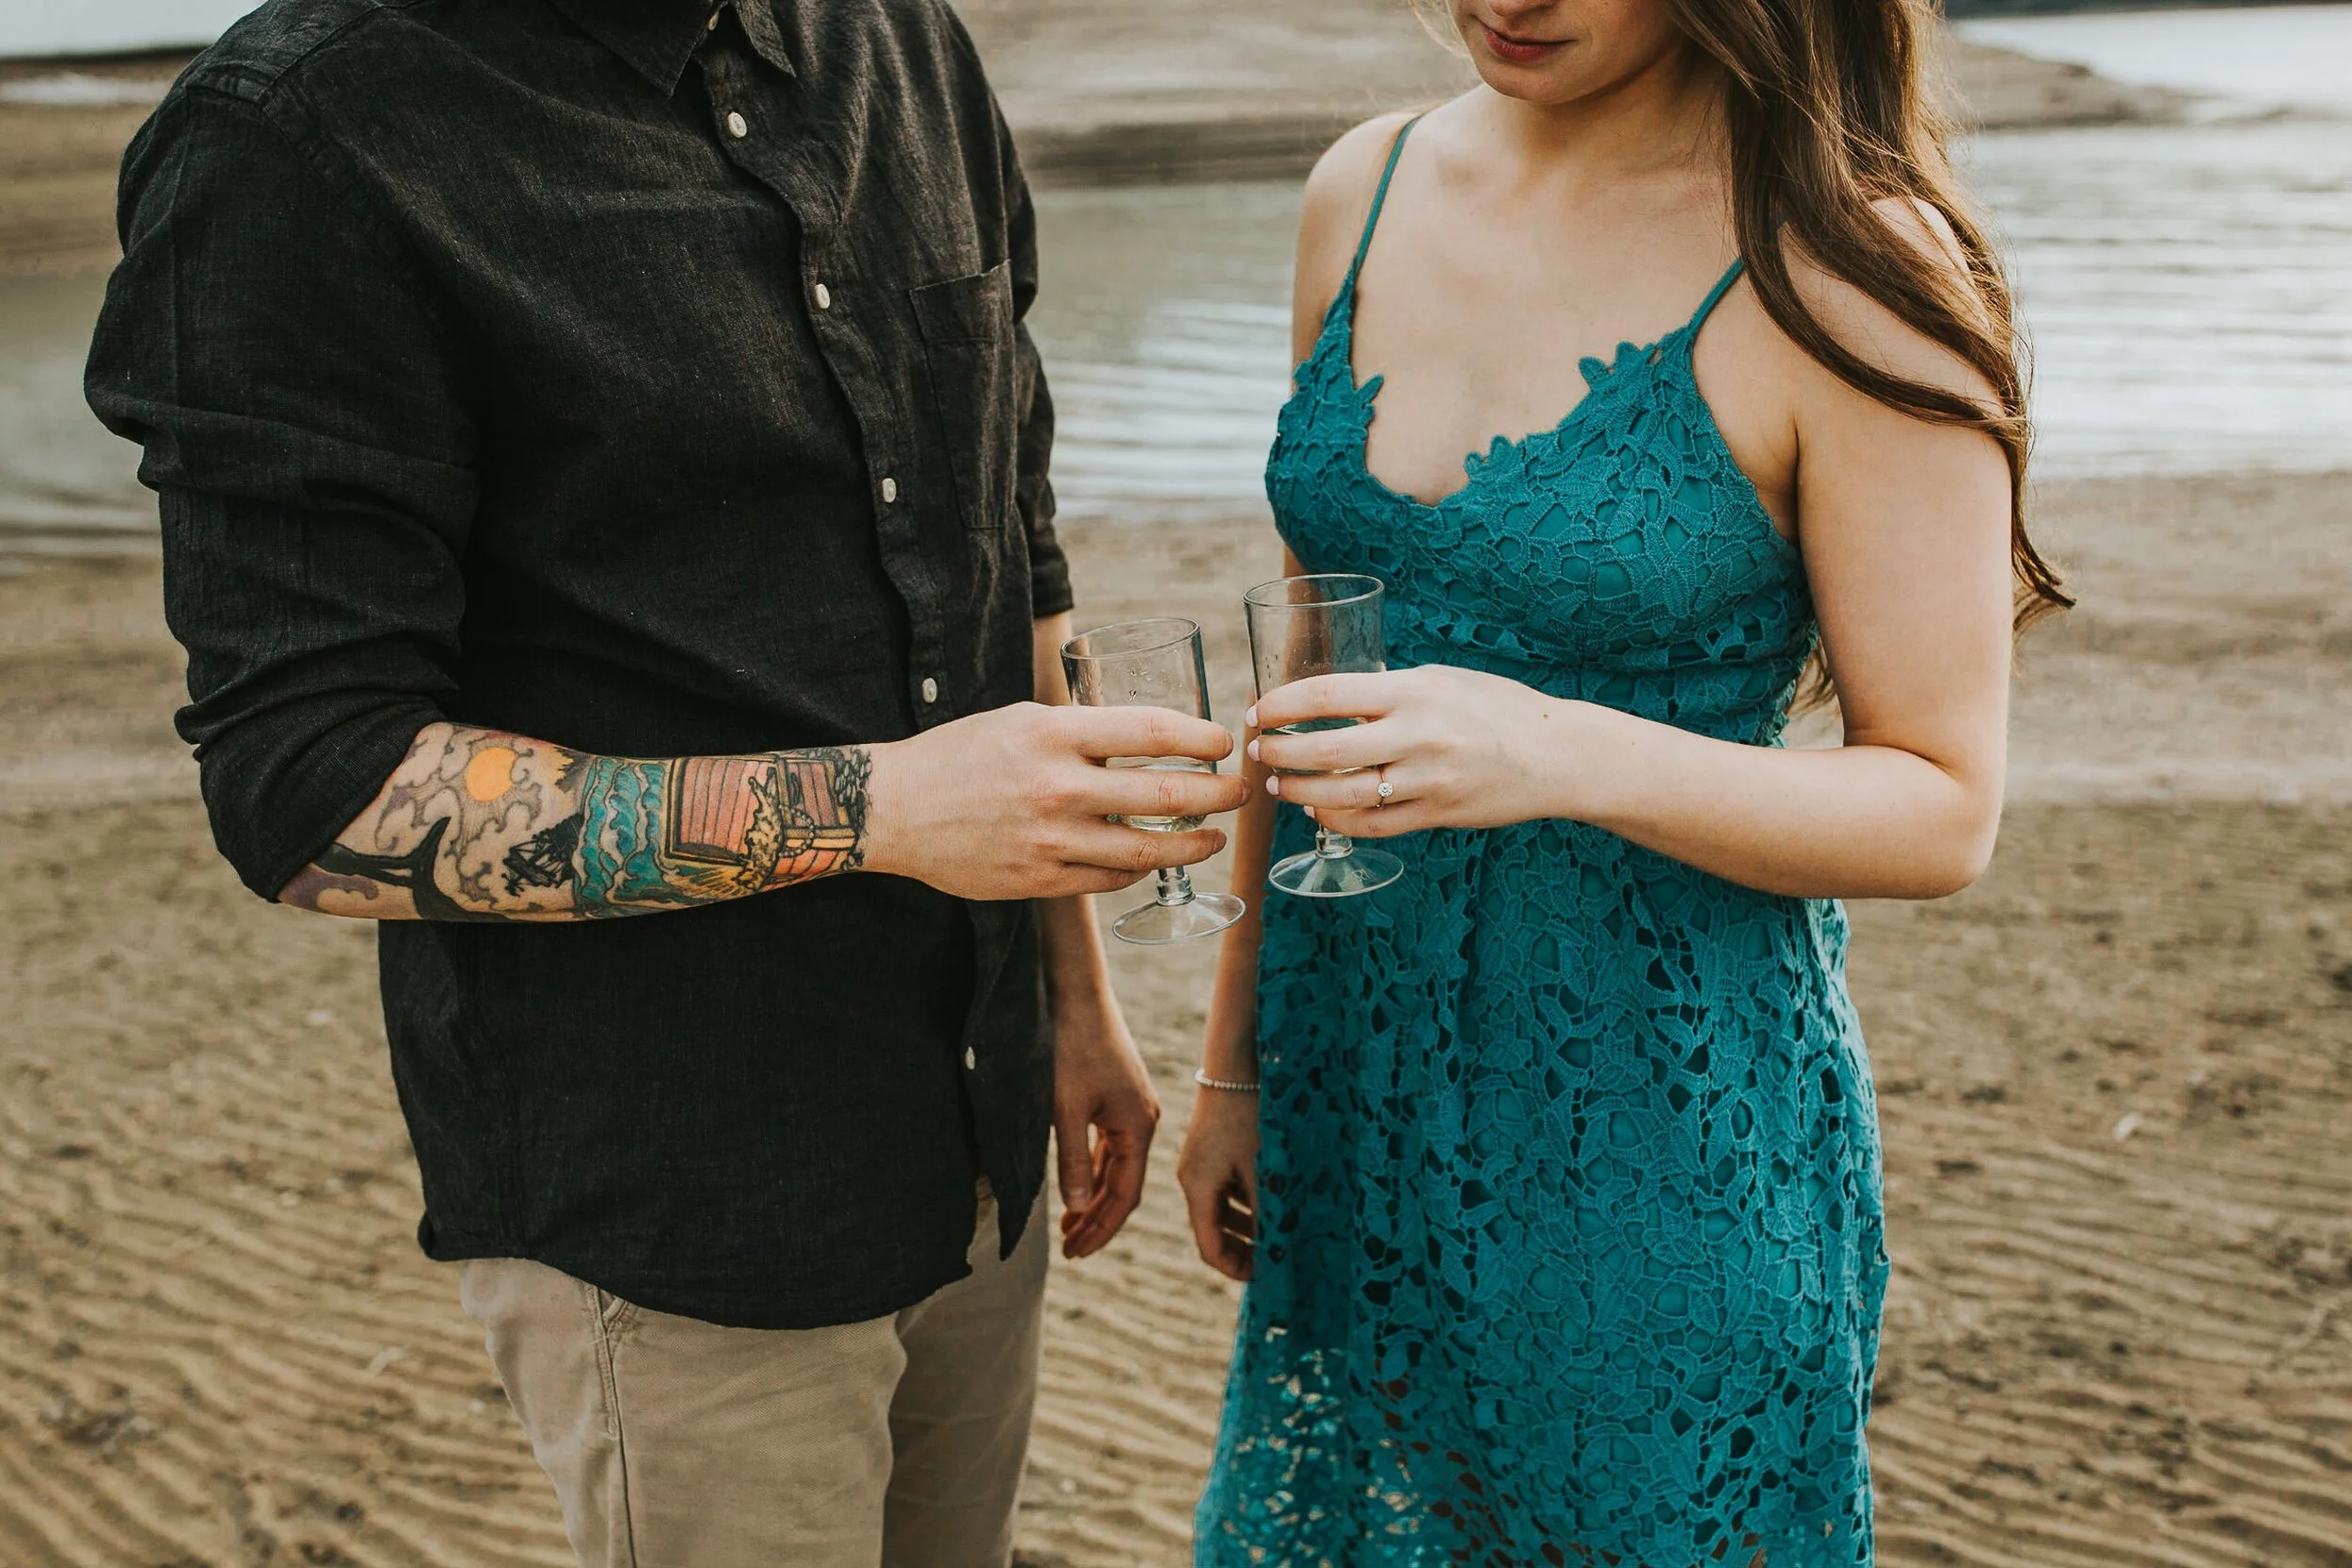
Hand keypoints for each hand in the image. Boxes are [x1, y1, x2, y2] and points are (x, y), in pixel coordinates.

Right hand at [863, 702, 1249, 899]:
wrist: (894, 810)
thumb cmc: (961, 755)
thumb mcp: (1021, 720)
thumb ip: (1080, 730)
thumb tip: (1147, 737)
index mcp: (1053, 735)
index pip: (1150, 731)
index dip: (1200, 738)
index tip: (1223, 743)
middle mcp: (1056, 788)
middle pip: (1164, 794)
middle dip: (1217, 795)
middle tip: (1241, 792)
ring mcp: (1049, 841)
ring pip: (1147, 850)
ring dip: (1192, 844)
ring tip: (1212, 837)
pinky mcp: (1038, 881)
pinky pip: (1109, 880)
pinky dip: (1140, 870)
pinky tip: (1152, 860)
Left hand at [1051, 989, 1159, 1258]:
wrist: (1077, 992)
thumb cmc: (1070, 1047)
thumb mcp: (1064, 1110)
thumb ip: (1071, 1161)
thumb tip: (1077, 1209)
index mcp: (1138, 1128)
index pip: (1125, 1195)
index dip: (1102, 1228)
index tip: (1077, 1253)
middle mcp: (1142, 1120)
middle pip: (1122, 1185)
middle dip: (1097, 1219)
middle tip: (1070, 1250)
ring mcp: (1131, 1107)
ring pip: (1114, 1165)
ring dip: (1093, 1196)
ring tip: (1070, 1226)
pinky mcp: (1117, 1094)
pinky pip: (1108, 1144)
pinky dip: (1092, 1168)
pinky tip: (1076, 1183)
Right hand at [1176, 1082, 1260, 1280]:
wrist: (1236, 1065)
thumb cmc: (1250, 1117)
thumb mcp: (1263, 1168)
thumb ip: (1268, 1211)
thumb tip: (1279, 1250)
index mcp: (1198, 1187)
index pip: (1209, 1246)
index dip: (1235, 1267)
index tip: (1264, 1277)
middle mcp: (1193, 1179)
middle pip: (1213, 1230)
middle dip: (1242, 1250)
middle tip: (1273, 1263)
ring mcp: (1201, 1163)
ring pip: (1220, 1209)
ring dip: (1246, 1227)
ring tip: (1277, 1236)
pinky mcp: (1211, 1150)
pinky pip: (1225, 1188)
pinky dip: (1245, 1202)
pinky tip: (1271, 1202)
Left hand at [1248, 667, 1582, 838]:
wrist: (1555, 755)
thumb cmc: (1495, 707)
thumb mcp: (1440, 681)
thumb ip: (1387, 692)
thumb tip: (1326, 703)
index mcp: (1415, 691)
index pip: (1328, 695)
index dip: (1282, 705)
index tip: (1258, 711)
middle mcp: (1418, 736)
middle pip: (1325, 750)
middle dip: (1279, 752)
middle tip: (1258, 750)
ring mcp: (1427, 781)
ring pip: (1341, 795)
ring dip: (1299, 792)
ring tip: (1278, 785)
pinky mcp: (1435, 815)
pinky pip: (1371, 825)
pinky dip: (1336, 820)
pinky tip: (1318, 811)